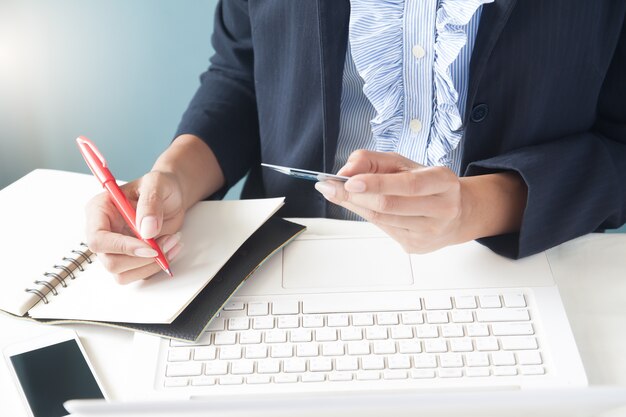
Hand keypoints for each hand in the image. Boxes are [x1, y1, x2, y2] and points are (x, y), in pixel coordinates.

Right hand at [85, 170, 185, 283]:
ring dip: (151, 265)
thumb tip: (147, 230)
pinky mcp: (131, 258)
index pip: (98, 239)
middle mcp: (104, 232)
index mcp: (99, 210)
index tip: (150, 248)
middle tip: (167, 242)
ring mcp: (116, 248)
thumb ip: (151, 203)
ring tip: (172, 242)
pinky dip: (157, 266)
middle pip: (110, 262)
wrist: (173, 194)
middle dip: (142, 258)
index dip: (122, 247)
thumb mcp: (157, 184)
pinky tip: (171, 248)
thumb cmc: (160, 186)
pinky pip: (139, 274)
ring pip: (124, 274)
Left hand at [314, 150, 526, 252]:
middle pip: (389, 205)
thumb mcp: (402, 163)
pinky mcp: (417, 247)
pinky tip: (363, 206)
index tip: (348, 180)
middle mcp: (442, 208)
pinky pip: (383, 230)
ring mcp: (430, 232)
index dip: (376, 183)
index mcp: (443, 181)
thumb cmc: (425, 183)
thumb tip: (344, 172)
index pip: (408, 184)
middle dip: (356, 195)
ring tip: (341, 193)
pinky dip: (366, 215)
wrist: (456, 213)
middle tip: (331, 186)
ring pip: (382, 220)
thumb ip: (371, 161)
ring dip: (356, 205)